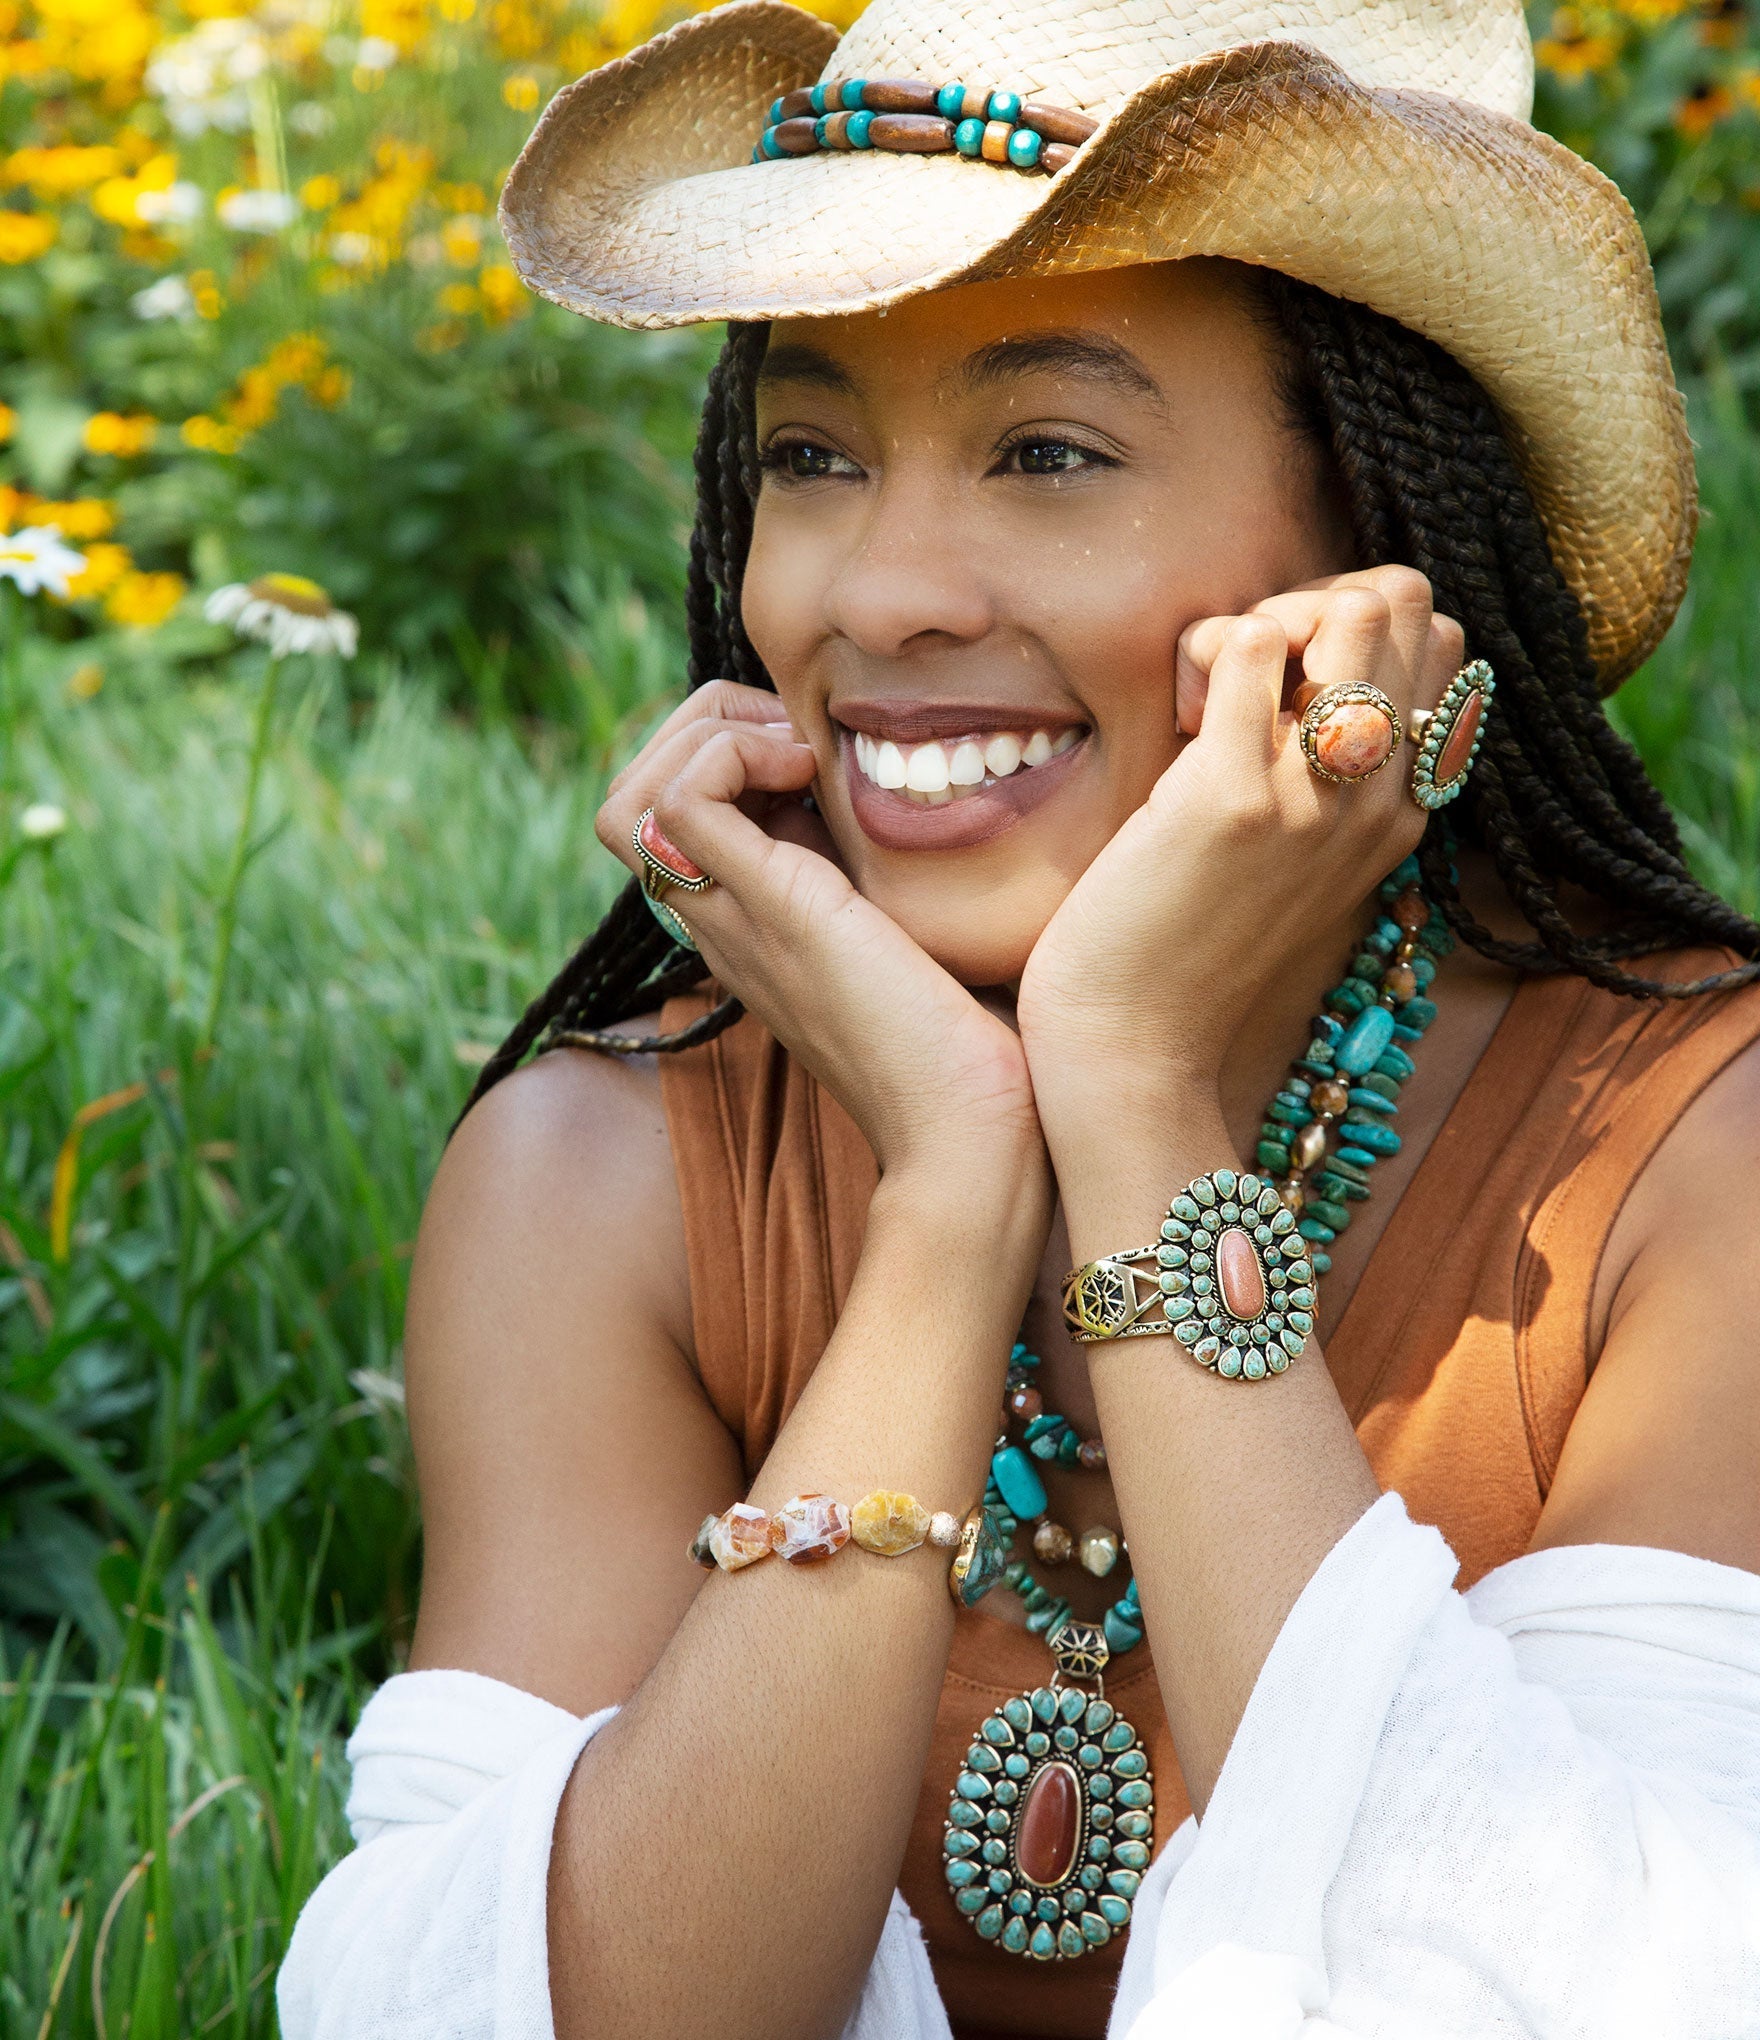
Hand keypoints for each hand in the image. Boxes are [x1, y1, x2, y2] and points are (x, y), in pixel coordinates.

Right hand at [597, 681, 1044, 1181]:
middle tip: (798, 741)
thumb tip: (921, 805)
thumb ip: (890, 882)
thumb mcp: (916, 934)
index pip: (667, 817)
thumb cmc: (972, 1044)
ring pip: (627, 799)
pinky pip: (678, 802)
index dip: (721, 751)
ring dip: (707, 737)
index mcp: (753, 925)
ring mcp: (735, 919)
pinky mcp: (769, 909)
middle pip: (626, 801)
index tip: (812, 753)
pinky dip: (733, 754)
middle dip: (702, 729)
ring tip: (796, 754)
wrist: (971, 1128)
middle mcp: (724, 923)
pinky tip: (809, 772)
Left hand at [1016, 566, 1461, 1146]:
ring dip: (1265, 617)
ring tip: (1211, 695)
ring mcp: (1315, 796)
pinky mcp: (1232, 795)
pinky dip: (1200, 649)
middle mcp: (1380, 799)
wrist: (1133, 1043)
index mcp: (1403, 813)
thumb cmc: (1188, 948)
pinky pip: (1245, 641)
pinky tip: (1171, 719)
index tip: (1281, 689)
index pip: (1438, 643)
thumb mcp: (1293, 862)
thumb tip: (1308, 677)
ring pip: (1347, 606)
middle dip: (1313, 603)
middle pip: (1403, 602)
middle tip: (1239, 679)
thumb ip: (1326, 783)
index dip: (1353, 630)